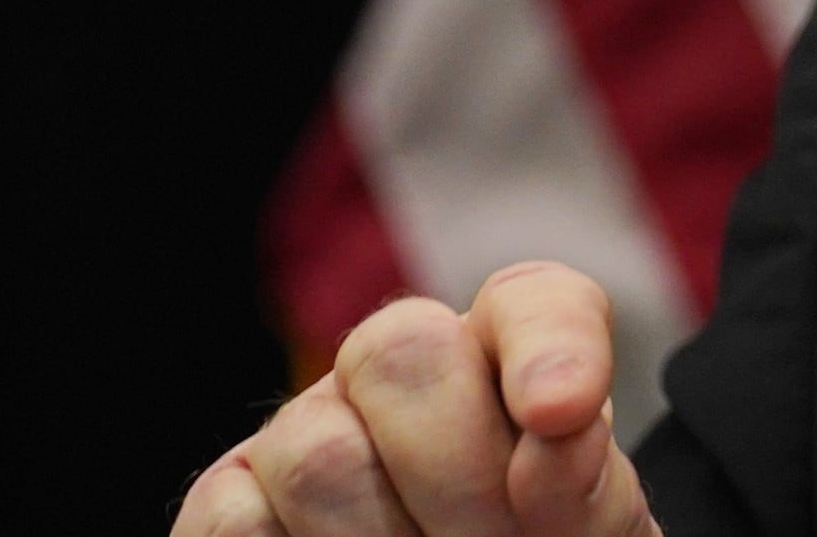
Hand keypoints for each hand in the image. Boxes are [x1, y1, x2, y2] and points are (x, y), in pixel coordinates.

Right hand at [173, 261, 656, 535]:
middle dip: (460, 471)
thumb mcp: (582, 527)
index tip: (561, 411)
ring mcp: (305, 429)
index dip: (548, 344)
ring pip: (319, 454)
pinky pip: (240, 520)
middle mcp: (397, 368)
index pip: (535, 302)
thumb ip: (586, 479)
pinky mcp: (229, 499)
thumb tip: (555, 425)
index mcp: (509, 357)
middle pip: (403, 352)